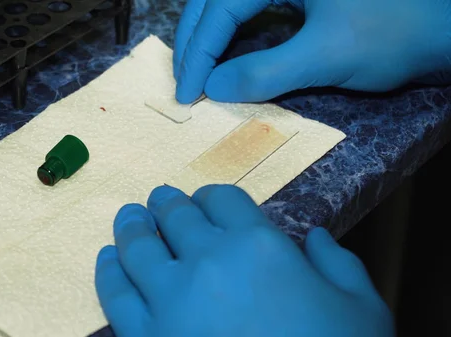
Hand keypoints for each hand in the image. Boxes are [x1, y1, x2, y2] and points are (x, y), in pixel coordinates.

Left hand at [95, 184, 394, 336]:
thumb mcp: (362, 309)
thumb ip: (338, 265)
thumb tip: (316, 239)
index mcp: (258, 246)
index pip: (224, 199)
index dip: (213, 196)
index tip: (207, 201)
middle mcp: (207, 262)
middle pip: (176, 215)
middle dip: (167, 204)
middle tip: (159, 200)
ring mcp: (169, 300)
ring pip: (137, 246)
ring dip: (132, 226)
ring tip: (130, 218)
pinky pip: (115, 294)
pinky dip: (109, 270)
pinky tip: (109, 260)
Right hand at [173, 0, 450, 102]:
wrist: (444, 29)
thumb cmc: (395, 33)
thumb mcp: (327, 55)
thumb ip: (265, 71)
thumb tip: (213, 87)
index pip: (221, 6)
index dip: (198, 52)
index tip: (187, 94)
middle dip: (195, 41)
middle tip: (183, 84)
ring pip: (230, 3)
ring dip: (209, 37)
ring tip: (195, 71)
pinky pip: (253, 9)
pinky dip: (234, 35)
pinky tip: (226, 57)